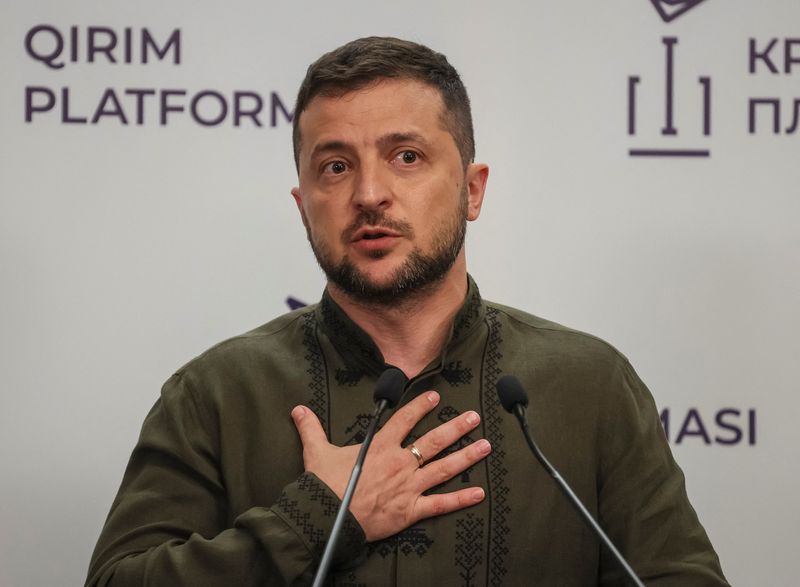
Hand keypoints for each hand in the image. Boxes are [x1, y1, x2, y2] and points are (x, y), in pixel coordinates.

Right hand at [291, 391, 490, 540]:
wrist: (325, 517)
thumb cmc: (322, 484)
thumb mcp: (316, 451)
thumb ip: (311, 429)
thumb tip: (298, 411)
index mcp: (380, 446)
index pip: (405, 419)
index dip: (420, 406)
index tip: (435, 396)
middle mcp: (400, 462)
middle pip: (434, 440)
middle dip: (456, 427)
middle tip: (474, 417)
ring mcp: (409, 486)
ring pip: (444, 468)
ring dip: (466, 456)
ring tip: (485, 445)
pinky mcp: (411, 510)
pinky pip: (440, 504)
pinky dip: (460, 499)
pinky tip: (479, 493)